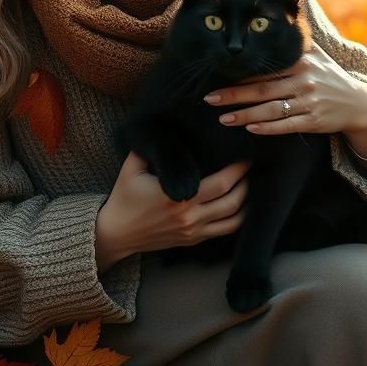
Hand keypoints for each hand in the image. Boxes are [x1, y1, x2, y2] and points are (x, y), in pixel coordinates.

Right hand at [98, 151, 250, 258]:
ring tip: (248, 183)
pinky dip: (238, 218)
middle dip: (246, 181)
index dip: (238, 169)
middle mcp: (189, 216)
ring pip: (234, 218)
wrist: (116, 233)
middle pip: (233, 200)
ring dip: (246, 200)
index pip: (221, 182)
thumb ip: (154, 148)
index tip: (244, 153)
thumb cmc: (124, 197)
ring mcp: (193, 231)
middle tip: (250, 164)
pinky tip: (241, 205)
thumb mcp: (133, 166)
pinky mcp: (193, 240)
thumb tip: (170, 125)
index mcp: (177, 196)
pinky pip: (225, 231)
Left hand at [203, 43, 366, 136]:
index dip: (240, 73)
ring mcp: (309, 102)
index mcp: (300, 62)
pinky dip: (268, 128)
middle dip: (233, 94)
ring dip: (245, 115)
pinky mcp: (314, 121)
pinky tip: (250, 129)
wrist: (357, 103)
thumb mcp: (315, 53)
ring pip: (271, 110)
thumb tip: (276, 13)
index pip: (264, 68)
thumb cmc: (328, 75)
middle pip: (262, 89)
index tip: (217, 74)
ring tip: (223, 118)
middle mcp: (304, 80)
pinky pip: (287, 125)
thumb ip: (294, 39)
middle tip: (209, 99)